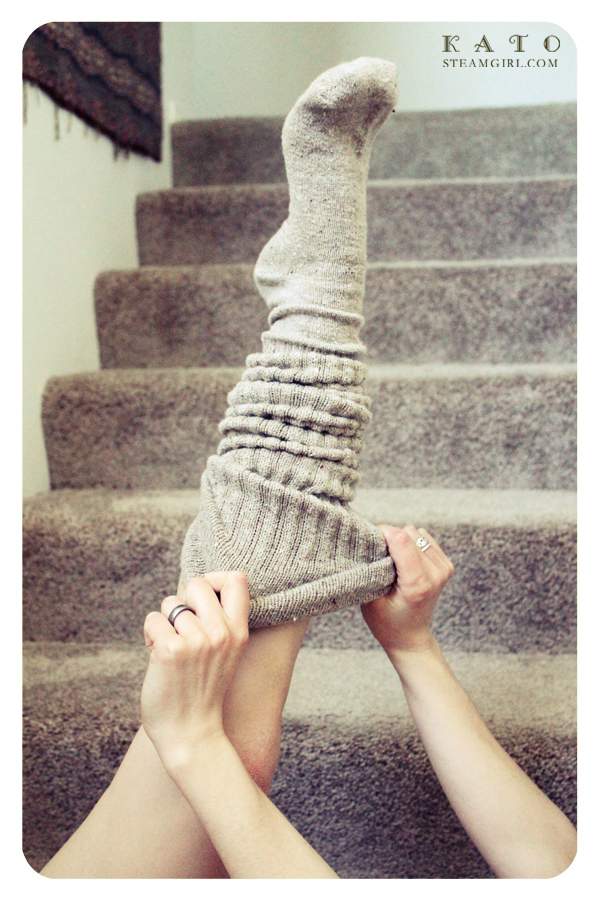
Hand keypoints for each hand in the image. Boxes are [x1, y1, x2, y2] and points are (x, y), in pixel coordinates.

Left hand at [141, 572, 249, 770]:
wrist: (191, 734)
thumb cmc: (204, 691)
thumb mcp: (228, 653)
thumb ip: (220, 622)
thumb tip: (194, 588)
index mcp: (239, 632)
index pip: (237, 579)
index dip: (216, 579)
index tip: (203, 597)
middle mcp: (221, 633)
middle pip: (197, 584)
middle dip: (182, 599)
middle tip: (181, 625)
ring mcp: (196, 641)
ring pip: (169, 604)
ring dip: (164, 625)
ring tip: (171, 650)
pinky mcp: (170, 650)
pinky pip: (153, 621)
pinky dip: (150, 636)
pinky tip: (157, 656)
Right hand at [362, 525, 453, 654]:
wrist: (410, 638)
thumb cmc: (386, 622)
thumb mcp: (370, 599)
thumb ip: (370, 569)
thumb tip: (369, 541)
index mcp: (417, 584)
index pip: (401, 540)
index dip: (382, 533)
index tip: (369, 541)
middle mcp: (435, 574)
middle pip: (408, 533)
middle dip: (390, 539)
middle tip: (380, 557)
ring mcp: (443, 569)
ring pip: (416, 533)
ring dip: (401, 541)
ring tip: (393, 562)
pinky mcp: (446, 565)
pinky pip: (424, 538)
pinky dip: (412, 544)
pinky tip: (405, 561)